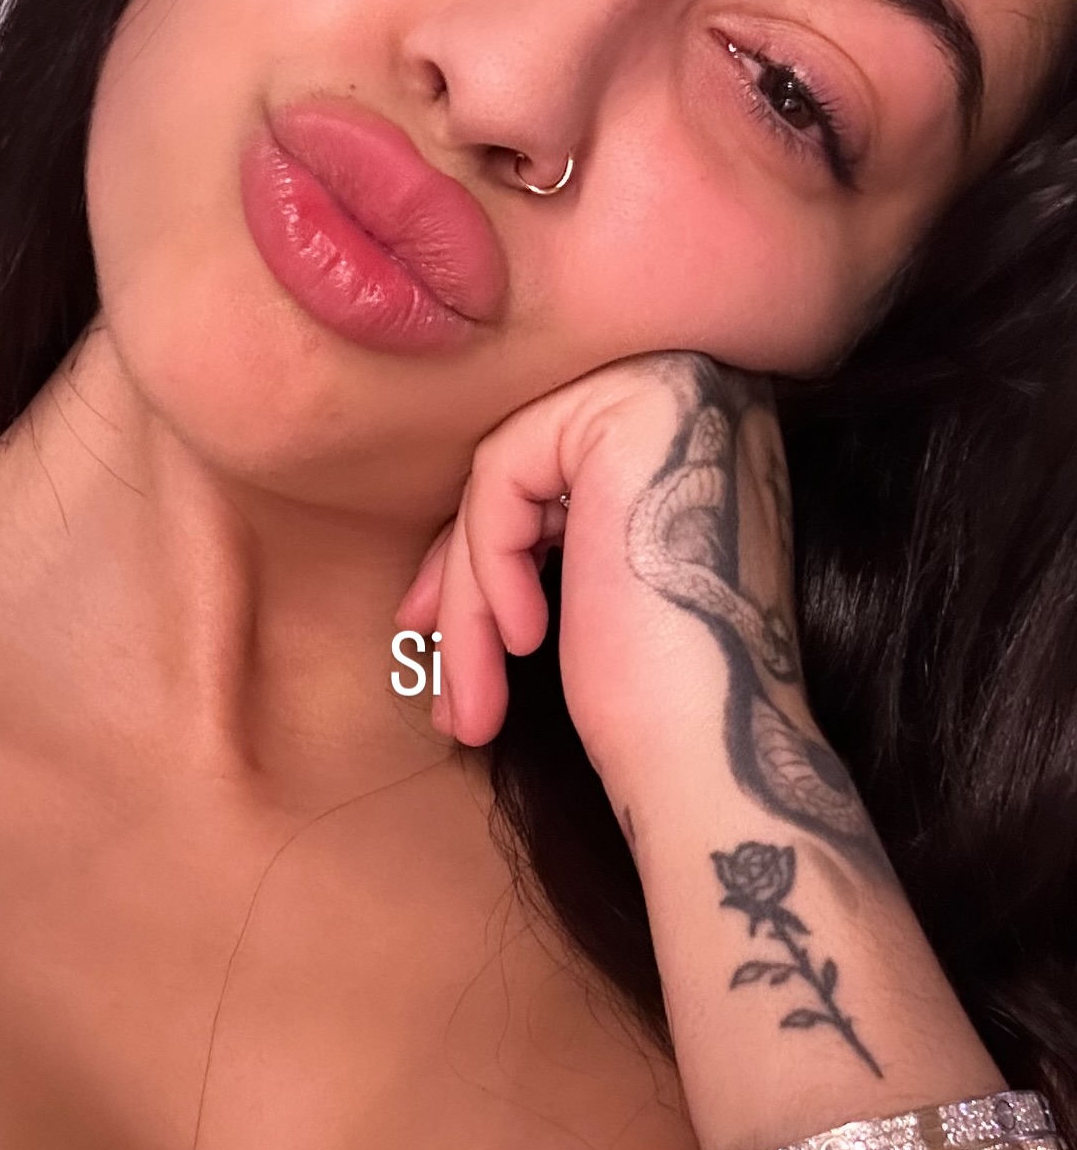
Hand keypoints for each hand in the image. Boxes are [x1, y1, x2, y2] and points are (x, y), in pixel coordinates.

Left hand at [397, 352, 874, 869]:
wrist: (722, 756)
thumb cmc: (666, 702)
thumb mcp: (606, 588)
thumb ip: (560, 530)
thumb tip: (455, 538)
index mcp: (705, 440)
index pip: (560, 474)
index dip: (491, 554)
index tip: (442, 632)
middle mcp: (702, 397)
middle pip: (530, 469)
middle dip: (464, 571)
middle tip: (428, 655)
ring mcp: (676, 393)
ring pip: (508, 476)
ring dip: (469, 592)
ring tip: (466, 699)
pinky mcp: (635, 411)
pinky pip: (505, 473)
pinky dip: (489, 562)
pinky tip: (521, 639)